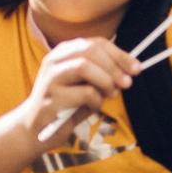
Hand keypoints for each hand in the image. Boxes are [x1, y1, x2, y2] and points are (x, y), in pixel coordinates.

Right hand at [19, 37, 138, 144]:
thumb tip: (131, 69)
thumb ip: (103, 73)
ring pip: (84, 66)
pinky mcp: (50, 97)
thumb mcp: (86, 83)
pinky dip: (96, 101)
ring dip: (105, 81)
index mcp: (64, 52)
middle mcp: (54, 59)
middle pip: (91, 50)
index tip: (137, 68)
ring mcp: (50, 77)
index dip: (120, 54)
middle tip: (128, 83)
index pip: (97, 43)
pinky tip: (92, 107)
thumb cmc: (66, 104)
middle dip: (115, 66)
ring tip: (111, 94)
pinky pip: (83, 92)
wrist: (35, 129)